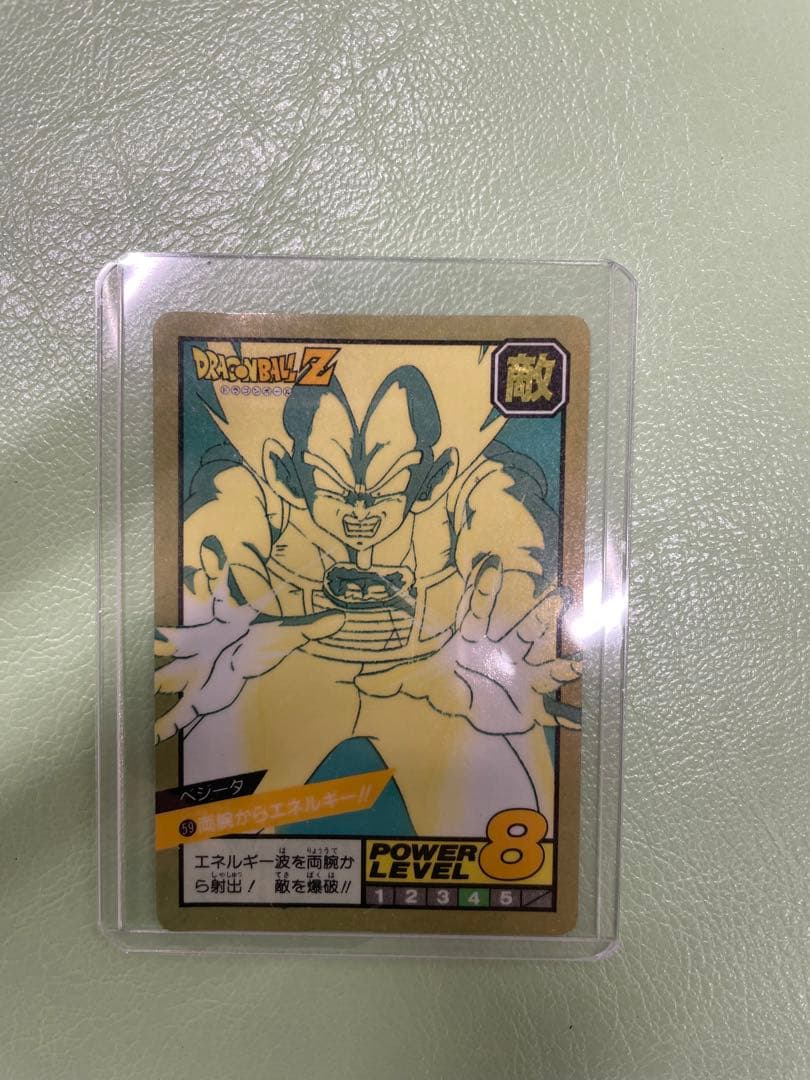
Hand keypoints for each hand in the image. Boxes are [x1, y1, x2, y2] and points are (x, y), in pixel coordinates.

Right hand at [155, 548, 343, 741]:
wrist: (242, 667)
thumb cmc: (257, 645)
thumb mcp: (285, 636)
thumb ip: (311, 629)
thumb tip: (341, 618)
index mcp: (221, 628)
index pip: (218, 603)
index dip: (215, 584)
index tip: (207, 562)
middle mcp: (202, 649)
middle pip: (178, 642)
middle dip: (163, 641)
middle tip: (150, 637)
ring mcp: (195, 675)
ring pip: (168, 678)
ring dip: (156, 685)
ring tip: (132, 693)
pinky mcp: (197, 701)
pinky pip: (178, 715)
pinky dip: (166, 727)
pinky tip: (154, 738)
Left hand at [355, 556, 579, 733]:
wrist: (479, 718)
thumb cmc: (452, 691)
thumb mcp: (420, 684)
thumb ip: (391, 680)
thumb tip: (358, 681)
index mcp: (470, 640)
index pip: (474, 609)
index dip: (482, 588)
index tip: (489, 562)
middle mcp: (496, 646)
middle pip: (510, 621)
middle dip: (527, 607)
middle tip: (545, 584)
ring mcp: (516, 664)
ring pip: (532, 640)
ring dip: (546, 624)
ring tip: (561, 602)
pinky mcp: (529, 686)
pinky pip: (547, 678)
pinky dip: (562, 673)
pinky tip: (576, 665)